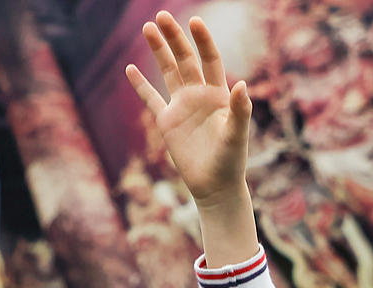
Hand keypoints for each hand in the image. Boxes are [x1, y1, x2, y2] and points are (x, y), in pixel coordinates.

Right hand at [125, 11, 251, 208]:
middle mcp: (199, 96)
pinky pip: (151, 99)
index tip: (195, 21)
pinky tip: (130, 68)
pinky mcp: (167, 122)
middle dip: (175, 38)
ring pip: (168, 72)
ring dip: (158, 51)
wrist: (215, 185)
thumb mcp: (237, 135)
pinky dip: (141, 85)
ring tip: (148, 28)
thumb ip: (240, 110)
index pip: (211, 60)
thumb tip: (242, 84)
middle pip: (186, 60)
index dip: (203, 41)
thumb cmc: (231, 161)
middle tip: (162, 16)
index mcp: (219, 95)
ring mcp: (182, 107)